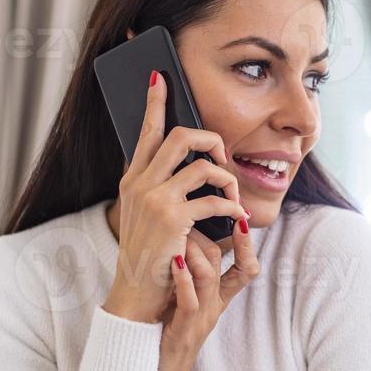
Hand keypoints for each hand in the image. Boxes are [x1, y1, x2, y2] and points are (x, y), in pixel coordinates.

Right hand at [102, 69, 247, 324]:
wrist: (137, 292)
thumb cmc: (148, 254)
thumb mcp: (144, 215)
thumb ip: (158, 188)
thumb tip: (190, 165)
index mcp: (132, 179)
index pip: (145, 131)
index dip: (155, 102)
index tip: (160, 78)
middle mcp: (140, 184)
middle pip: (178, 137)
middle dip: (208, 138)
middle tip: (221, 153)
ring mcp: (155, 200)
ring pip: (201, 165)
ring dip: (225, 177)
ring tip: (233, 193)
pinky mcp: (173, 219)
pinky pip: (212, 199)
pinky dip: (231, 207)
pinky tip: (238, 216)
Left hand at [150, 219, 260, 370]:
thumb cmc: (167, 334)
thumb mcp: (187, 302)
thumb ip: (192, 276)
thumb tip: (188, 241)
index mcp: (217, 299)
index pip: (245, 269)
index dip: (247, 245)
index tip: (242, 219)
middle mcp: (213, 306)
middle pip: (224, 265)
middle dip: (213, 239)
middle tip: (193, 219)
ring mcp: (201, 318)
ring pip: (209, 278)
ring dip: (196, 253)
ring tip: (181, 238)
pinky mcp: (184, 329)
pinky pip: (190, 300)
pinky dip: (184, 279)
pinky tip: (174, 262)